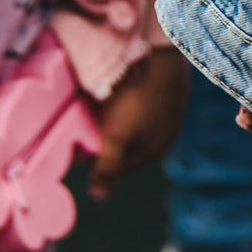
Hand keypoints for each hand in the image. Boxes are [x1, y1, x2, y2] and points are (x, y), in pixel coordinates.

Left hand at [89, 46, 189, 198]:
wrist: (162, 55)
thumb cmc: (137, 98)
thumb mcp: (116, 135)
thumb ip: (108, 166)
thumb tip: (98, 196)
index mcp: (155, 150)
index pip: (122, 168)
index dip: (100, 163)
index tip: (80, 150)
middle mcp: (167, 134)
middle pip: (132, 146)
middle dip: (111, 142)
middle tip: (88, 128)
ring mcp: (172, 110)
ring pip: (140, 124)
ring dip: (122, 121)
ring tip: (102, 109)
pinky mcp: (170, 89)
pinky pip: (147, 104)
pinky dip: (133, 103)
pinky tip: (121, 91)